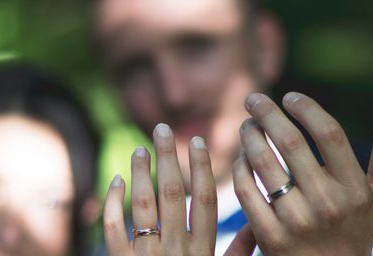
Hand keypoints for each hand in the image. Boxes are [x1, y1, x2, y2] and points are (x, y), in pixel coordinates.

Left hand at [103, 123, 256, 255]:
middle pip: (173, 194)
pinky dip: (112, 203)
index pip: (206, 200)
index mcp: (202, 253)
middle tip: (161, 128)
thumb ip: (238, 254)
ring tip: (140, 148)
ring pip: (143, 206)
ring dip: (141, 174)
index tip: (197, 141)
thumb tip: (260, 224)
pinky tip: (115, 180)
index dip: (201, 168)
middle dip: (168, 158)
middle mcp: (176, 252)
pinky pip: (113, 229)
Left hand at [233, 92, 372, 255]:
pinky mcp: (271, 237)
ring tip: (247, 124)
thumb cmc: (357, 228)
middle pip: (290, 142)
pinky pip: (246, 190)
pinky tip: (242, 156)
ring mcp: (297, 222)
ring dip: (250, 135)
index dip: (306, 108)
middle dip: (267, 113)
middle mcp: (327, 204)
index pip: (329, 133)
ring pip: (263, 162)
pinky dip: (240, 167)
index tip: (290, 96)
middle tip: (255, 99)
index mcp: (354, 189)